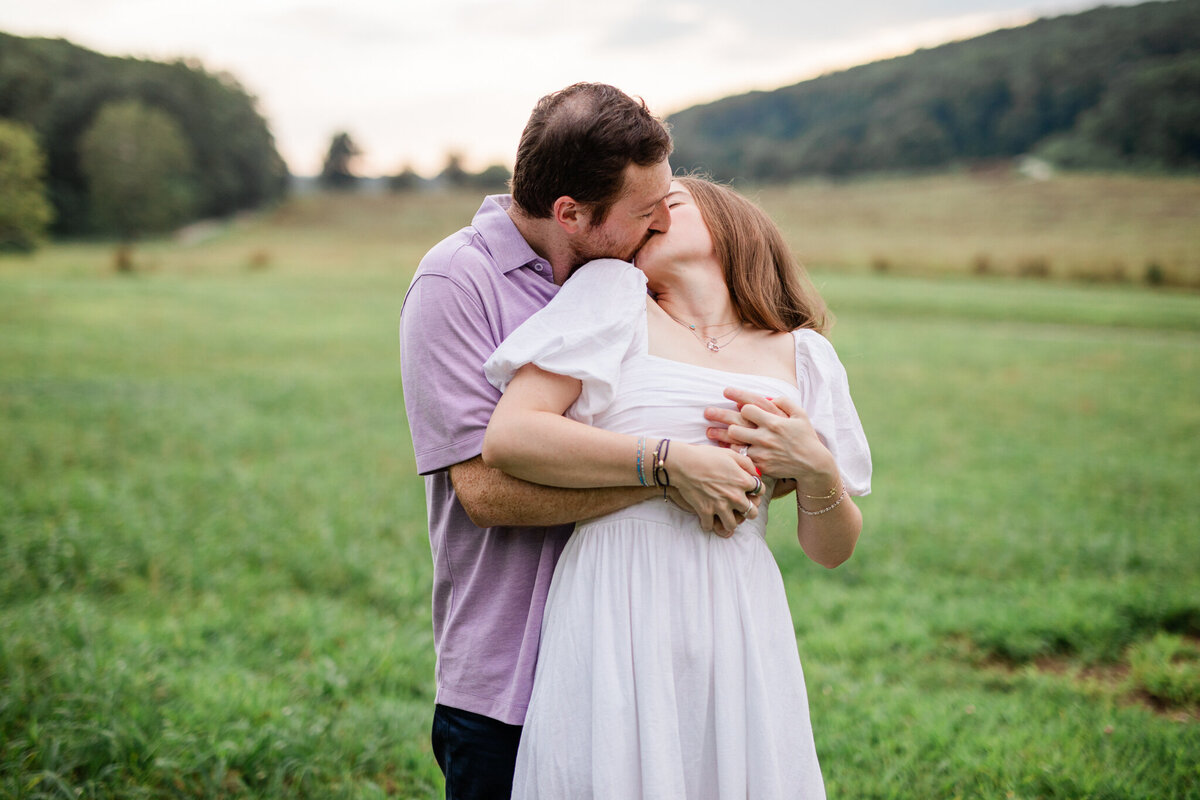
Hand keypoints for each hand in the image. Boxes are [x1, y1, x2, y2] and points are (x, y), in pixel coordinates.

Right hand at [667, 442, 764, 533]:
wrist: (683, 463)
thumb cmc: (706, 455)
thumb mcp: (730, 454)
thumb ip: (747, 463)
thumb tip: (756, 474)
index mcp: (743, 481)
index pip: (761, 492)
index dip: (756, 491)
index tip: (749, 490)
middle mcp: (735, 496)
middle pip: (752, 513)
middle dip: (749, 510)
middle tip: (741, 506)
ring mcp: (720, 506)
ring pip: (733, 525)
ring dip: (730, 521)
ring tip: (726, 515)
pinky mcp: (705, 512)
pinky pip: (710, 526)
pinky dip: (709, 524)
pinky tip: (707, 517)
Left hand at [704, 388, 839, 497]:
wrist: (812, 464)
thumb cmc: (806, 437)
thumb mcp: (800, 415)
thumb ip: (784, 402)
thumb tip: (768, 396)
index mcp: (775, 421)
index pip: (748, 407)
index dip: (738, 399)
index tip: (727, 393)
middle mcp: (766, 436)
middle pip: (736, 425)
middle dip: (721, 416)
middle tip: (708, 412)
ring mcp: (762, 452)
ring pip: (734, 442)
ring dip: (720, 435)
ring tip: (708, 431)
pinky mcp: (760, 465)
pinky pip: (740, 457)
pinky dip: (731, 451)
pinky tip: (721, 447)